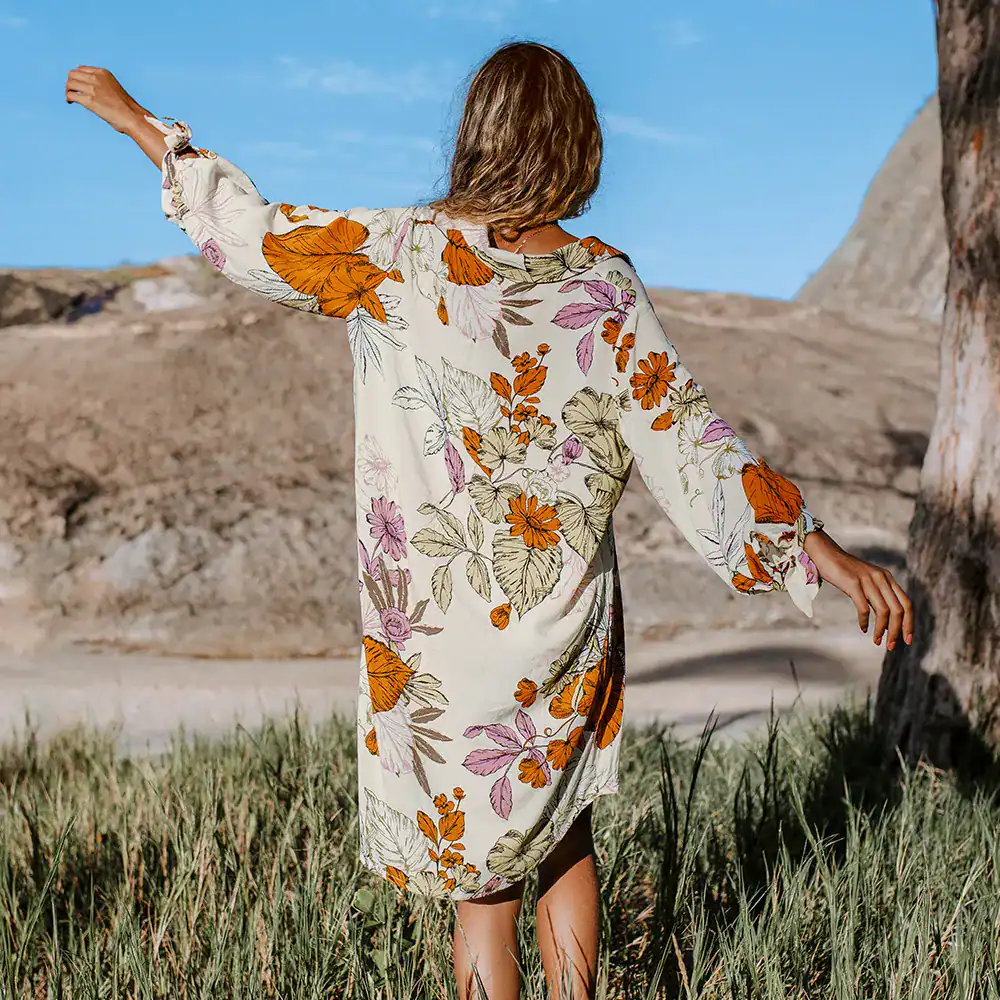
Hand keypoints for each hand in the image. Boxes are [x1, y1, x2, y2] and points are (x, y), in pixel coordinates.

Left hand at [66, 66, 144, 133]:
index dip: (77, 77)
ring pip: (69, 84)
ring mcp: (93, 89)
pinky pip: (71, 95)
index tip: (78, 86)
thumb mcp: (113, 87)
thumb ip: (101, 84)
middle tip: (72, 92)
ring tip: (70, 98)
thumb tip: (88, 89)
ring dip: (68, 90)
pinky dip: (68, 98)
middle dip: (70, 83)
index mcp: (102, 72)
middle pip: (72, 74)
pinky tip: (70, 102)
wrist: (133, 116)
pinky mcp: (90, 101)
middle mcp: (96, 78)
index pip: (81, 69)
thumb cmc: (126, 107)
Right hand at [803, 529, 912, 650]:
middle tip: (890, 646)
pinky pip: (864, 607)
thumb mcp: (867, 581)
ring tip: (877, 641)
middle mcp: (881, 578)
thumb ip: (878, 595)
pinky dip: (865, 621)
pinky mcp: (853, 583)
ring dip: (882, 630)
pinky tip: (863, 628)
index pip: (907, 604)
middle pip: (898, 610)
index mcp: (887, 579)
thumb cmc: (845, 571)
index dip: (909, 624)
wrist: (826, 554)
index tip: (907, 640)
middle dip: (897, 631)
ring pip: (884, 611)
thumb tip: (887, 619)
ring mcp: (868, 580)